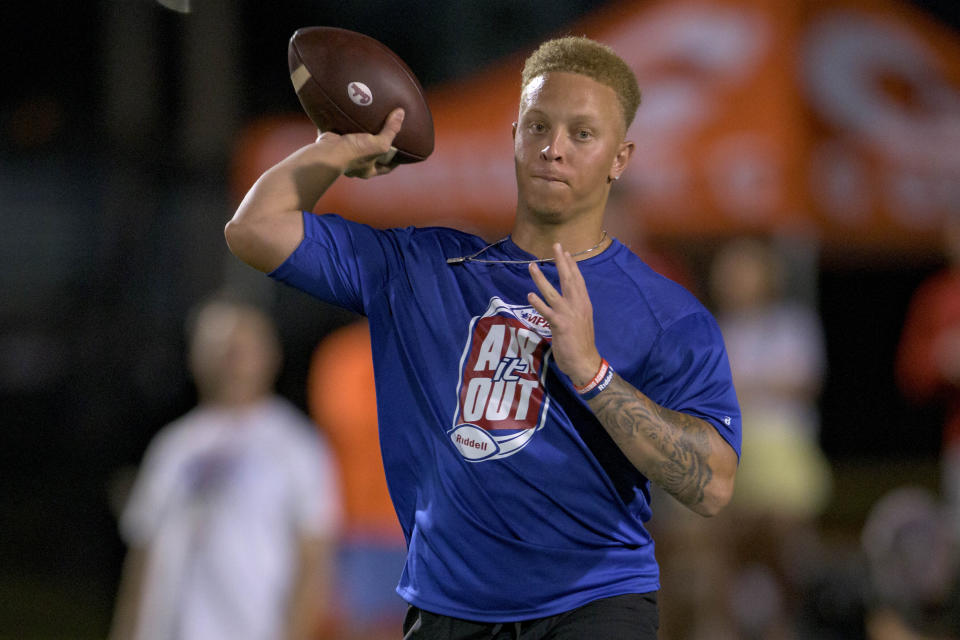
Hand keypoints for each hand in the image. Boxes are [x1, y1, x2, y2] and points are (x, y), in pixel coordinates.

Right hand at [315, 108, 403, 178]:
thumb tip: (401, 113)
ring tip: (369, 121)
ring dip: (361, 134)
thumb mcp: (379, 143)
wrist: (326, 153)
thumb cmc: (354, 153)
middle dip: (377, 145)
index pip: (387, 167)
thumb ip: (390, 130)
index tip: (403, 152)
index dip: (396, 160)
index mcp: (369, 169)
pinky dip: (344, 124)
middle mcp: (356, 164)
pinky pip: (341, 132)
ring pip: (356, 143)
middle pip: (371, 155)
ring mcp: (343, 153)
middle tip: (385, 132)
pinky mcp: (333, 142)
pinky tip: (350, 114)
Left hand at [527, 243, 601, 386]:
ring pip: (553, 292)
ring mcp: (569, 315)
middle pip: (569, 279)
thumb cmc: (581, 344)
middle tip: (556, 245)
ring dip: (541, 279)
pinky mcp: (560, 326)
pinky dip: (538, 303)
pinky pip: (547, 312)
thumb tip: (568, 301)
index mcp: (584, 304)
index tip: (566, 252)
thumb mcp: (581, 321)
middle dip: (561, 262)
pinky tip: (529, 295)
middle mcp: (578, 306)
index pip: (578, 280)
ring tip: (532, 265)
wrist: (585, 362)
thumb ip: (575, 309)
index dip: (572, 265)